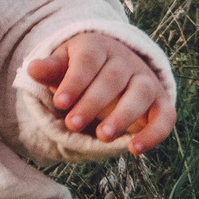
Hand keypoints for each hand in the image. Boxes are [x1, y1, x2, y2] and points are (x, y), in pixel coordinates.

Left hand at [26, 32, 172, 153]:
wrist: (115, 67)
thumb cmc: (82, 70)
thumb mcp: (64, 66)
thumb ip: (51, 70)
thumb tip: (33, 68)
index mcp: (99, 48)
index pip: (88, 60)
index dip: (75, 81)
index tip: (59, 102)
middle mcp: (126, 62)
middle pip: (113, 78)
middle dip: (92, 103)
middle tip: (73, 124)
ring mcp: (146, 81)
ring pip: (140, 94)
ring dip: (123, 116)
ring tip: (102, 137)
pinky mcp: (161, 102)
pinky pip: (165, 116)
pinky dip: (154, 133)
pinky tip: (135, 150)